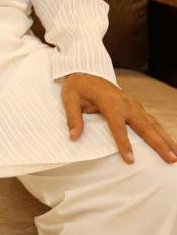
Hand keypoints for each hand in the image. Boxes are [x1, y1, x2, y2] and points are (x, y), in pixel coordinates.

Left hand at [61, 73, 176, 163]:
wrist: (85, 74)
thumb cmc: (77, 88)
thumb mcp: (69, 100)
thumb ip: (73, 118)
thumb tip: (73, 137)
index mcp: (109, 102)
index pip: (117, 126)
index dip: (124, 143)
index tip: (130, 160)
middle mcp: (125, 103)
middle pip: (144, 125)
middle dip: (158, 143)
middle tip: (171, 159)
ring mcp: (133, 104)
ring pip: (153, 123)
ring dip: (166, 139)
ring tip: (176, 156)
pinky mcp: (136, 107)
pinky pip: (152, 121)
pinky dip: (162, 133)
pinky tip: (170, 144)